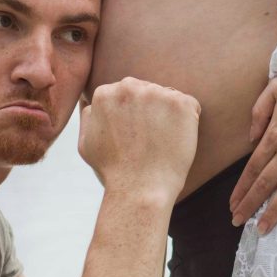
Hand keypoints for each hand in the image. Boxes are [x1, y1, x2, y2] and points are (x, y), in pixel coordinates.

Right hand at [79, 78, 200, 200]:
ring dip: (167, 114)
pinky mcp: (181, 104)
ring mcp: (157, 93)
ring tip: (161, 142)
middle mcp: (130, 87)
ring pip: (167, 97)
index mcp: (106, 93)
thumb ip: (88, 116)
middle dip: (149, 109)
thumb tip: (90, 100)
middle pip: (146, 90)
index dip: (132, 115)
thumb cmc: (113, 171)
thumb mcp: (86, 143)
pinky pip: (189, 105)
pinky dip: (187, 121)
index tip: (134, 135)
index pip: (126, 93)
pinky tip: (176, 140)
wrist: (140, 189)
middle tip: (148, 139)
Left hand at [229, 64, 276, 232]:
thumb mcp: (276, 87)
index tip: (232, 205)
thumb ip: (259, 111)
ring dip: (274, 211)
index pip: (252, 168)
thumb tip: (251, 137)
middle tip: (237, 222)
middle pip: (265, 183)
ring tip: (263, 229)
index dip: (241, 189)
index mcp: (275, 133)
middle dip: (249, 205)